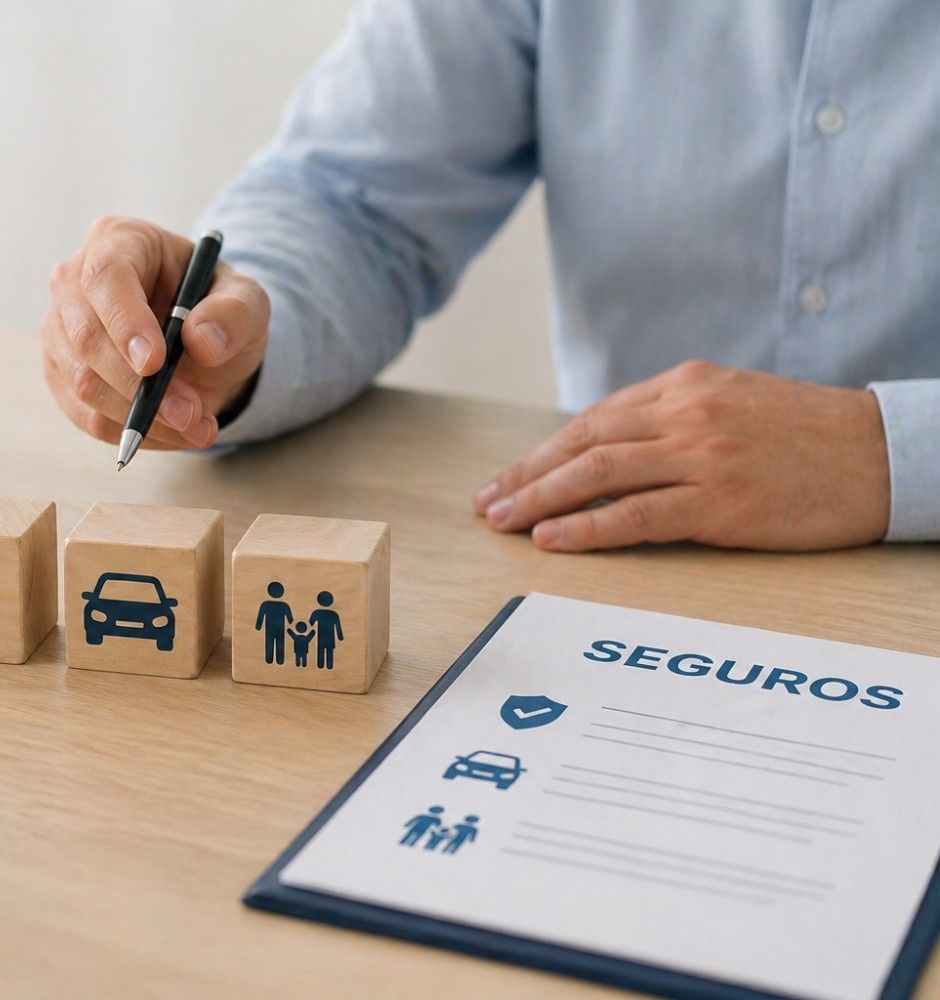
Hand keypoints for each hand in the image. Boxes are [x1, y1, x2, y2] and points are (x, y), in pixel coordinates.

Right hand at [42, 216, 268, 449]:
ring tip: (196, 426)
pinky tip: (172, 431)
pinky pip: (85, 415)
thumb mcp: (247, 303)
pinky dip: (132, 432)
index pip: (105, 276)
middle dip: (139, 385)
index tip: (155, 365)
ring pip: (83, 382)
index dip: (125, 322)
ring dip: (141, 417)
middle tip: (191, 413)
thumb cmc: (218, 310)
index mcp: (119, 240)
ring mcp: (61, 329)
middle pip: (85, 335)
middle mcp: (75, 280)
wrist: (203, 346)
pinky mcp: (61, 373)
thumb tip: (200, 339)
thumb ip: (234, 314)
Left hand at [473, 361, 890, 550]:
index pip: (594, 420)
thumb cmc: (807, 436)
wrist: (884, 454)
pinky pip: (637, 514)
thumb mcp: (733, 403)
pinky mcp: (721, 500)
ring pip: (599, 474)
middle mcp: (686, 412)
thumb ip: (673, 418)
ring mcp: (703, 455)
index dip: (542, 453)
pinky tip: (552, 538)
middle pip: (583, 443)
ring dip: (540, 499)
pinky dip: (587, 526)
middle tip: (486, 503)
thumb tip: (609, 447)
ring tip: (502, 521)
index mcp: (685, 385)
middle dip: (526, 475)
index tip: (507, 478)